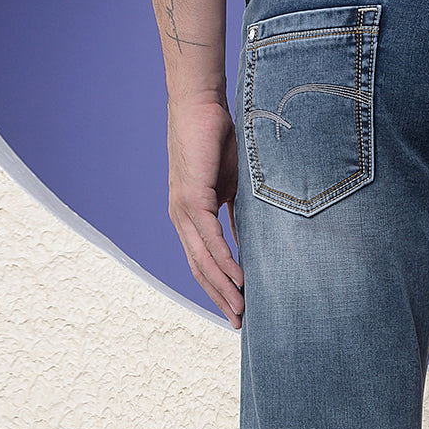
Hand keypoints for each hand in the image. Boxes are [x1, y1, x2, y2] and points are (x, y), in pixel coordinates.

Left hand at [167, 97, 243, 327]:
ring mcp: (183, 210)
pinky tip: (239, 279)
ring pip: (202, 261)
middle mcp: (180, 218)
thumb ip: (235, 215)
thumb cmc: (216, 140)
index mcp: (188, 217)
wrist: (200, 105)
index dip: (217, 288)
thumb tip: (248, 242)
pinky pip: (210, 239)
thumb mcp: (230, 187)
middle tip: (239, 323)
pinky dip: (225, 261)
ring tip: (241, 309)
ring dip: (223, 288)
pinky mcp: (192, 199)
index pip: (201, 262)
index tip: (236, 308)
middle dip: (220, 298)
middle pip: (198, 270)